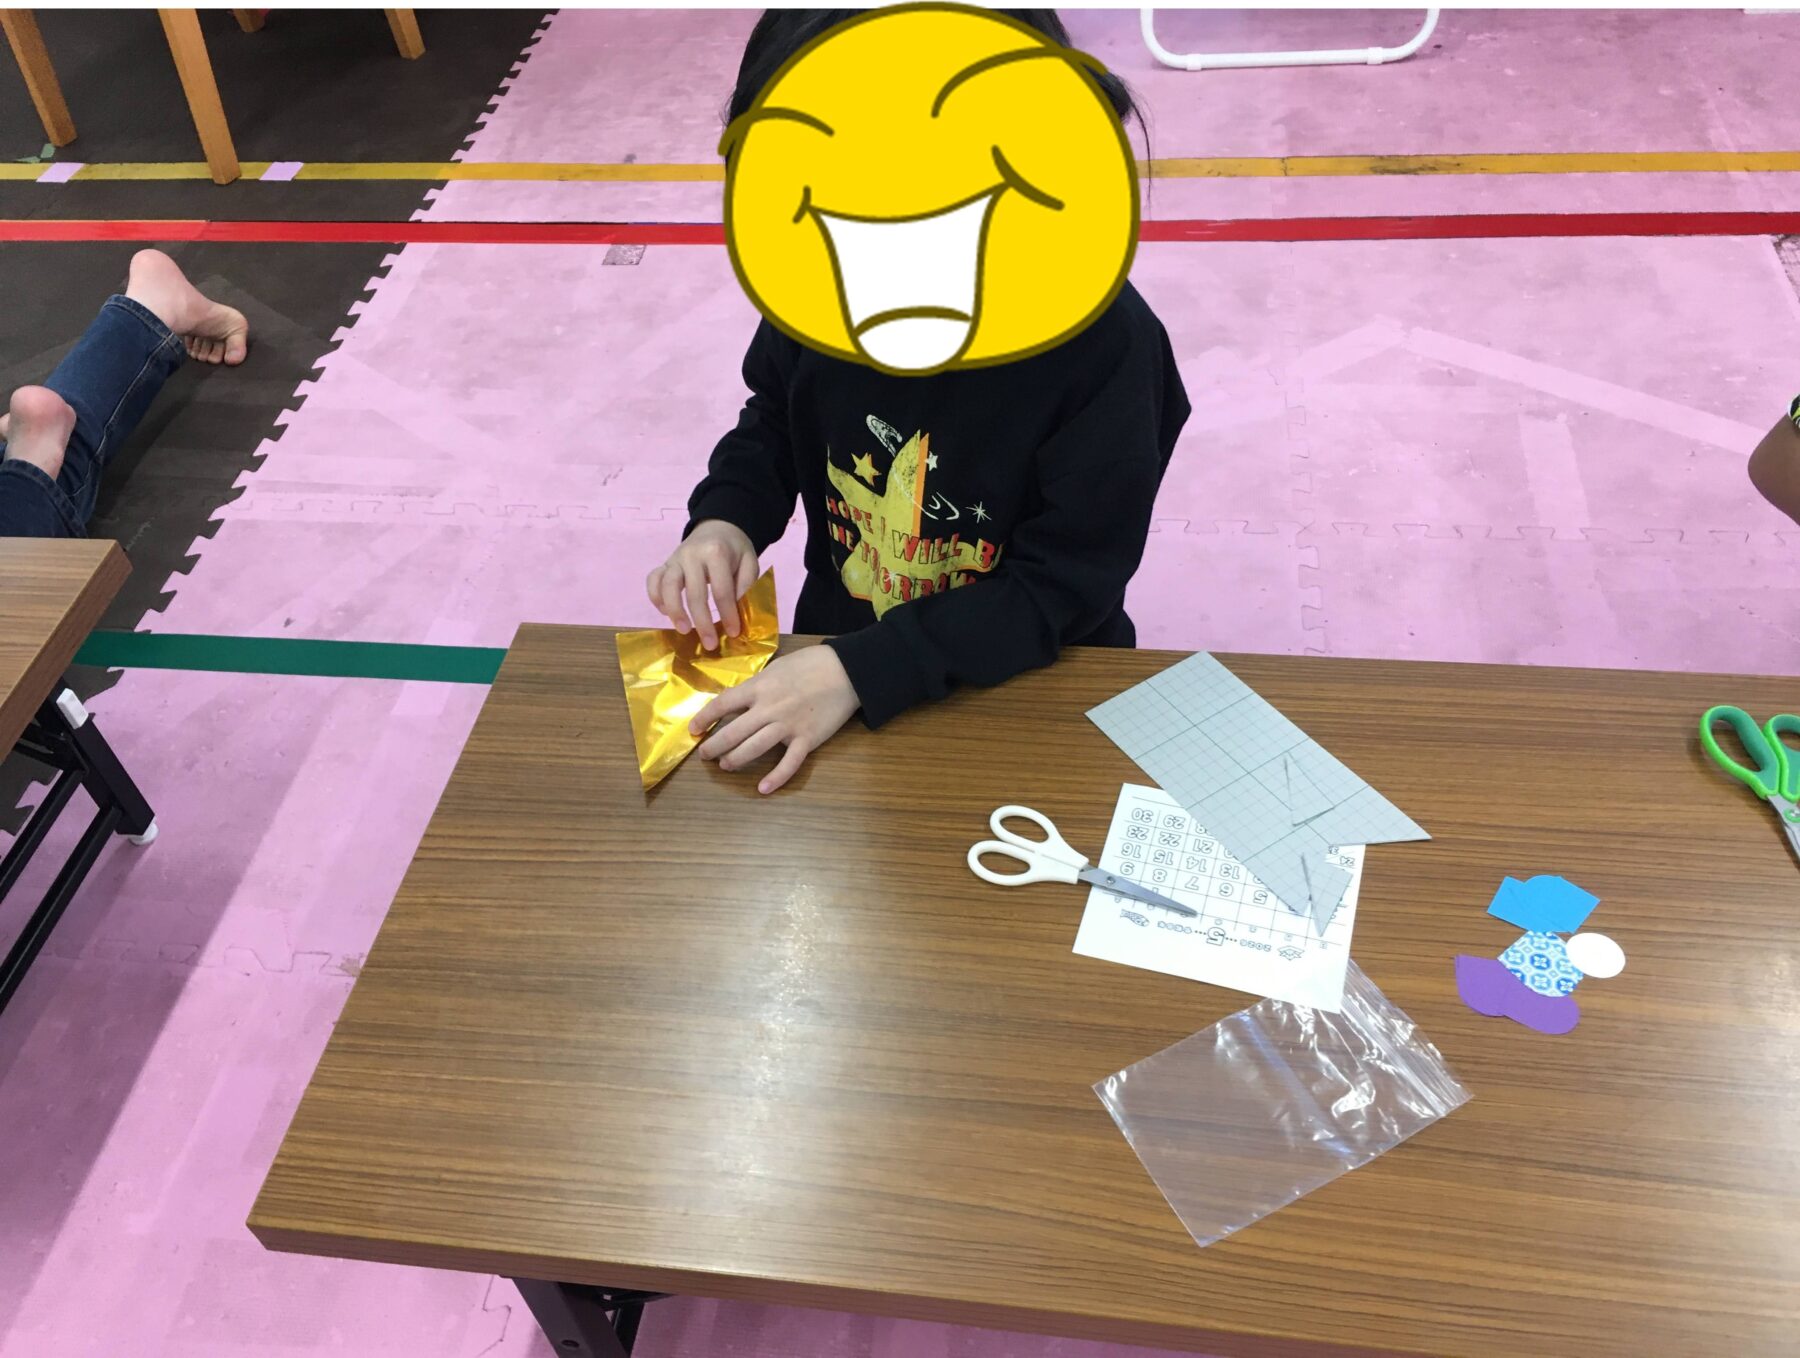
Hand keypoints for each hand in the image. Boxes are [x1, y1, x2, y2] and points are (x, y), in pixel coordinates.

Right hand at [646, 519, 758, 650]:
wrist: (718, 527)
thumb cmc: (735, 550)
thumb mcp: (749, 562)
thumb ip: (746, 585)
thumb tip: (737, 612)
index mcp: (717, 553)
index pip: (722, 590)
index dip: (728, 614)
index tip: (733, 633)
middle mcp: (692, 554)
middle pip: (695, 593)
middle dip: (702, 622)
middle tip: (710, 643)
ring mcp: (675, 558)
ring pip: (668, 586)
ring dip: (675, 611)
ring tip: (684, 630)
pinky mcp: (665, 563)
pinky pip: (653, 580)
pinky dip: (655, 597)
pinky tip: (665, 613)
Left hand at [691, 647, 859, 793]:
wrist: (846, 671)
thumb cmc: (810, 664)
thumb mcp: (776, 668)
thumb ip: (758, 685)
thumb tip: (740, 700)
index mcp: (759, 688)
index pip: (723, 704)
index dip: (704, 718)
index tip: (693, 728)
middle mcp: (769, 709)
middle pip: (733, 732)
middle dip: (714, 746)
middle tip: (704, 755)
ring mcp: (788, 726)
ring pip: (753, 748)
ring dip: (735, 760)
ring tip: (726, 765)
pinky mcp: (807, 739)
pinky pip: (789, 764)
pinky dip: (775, 778)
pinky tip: (763, 788)